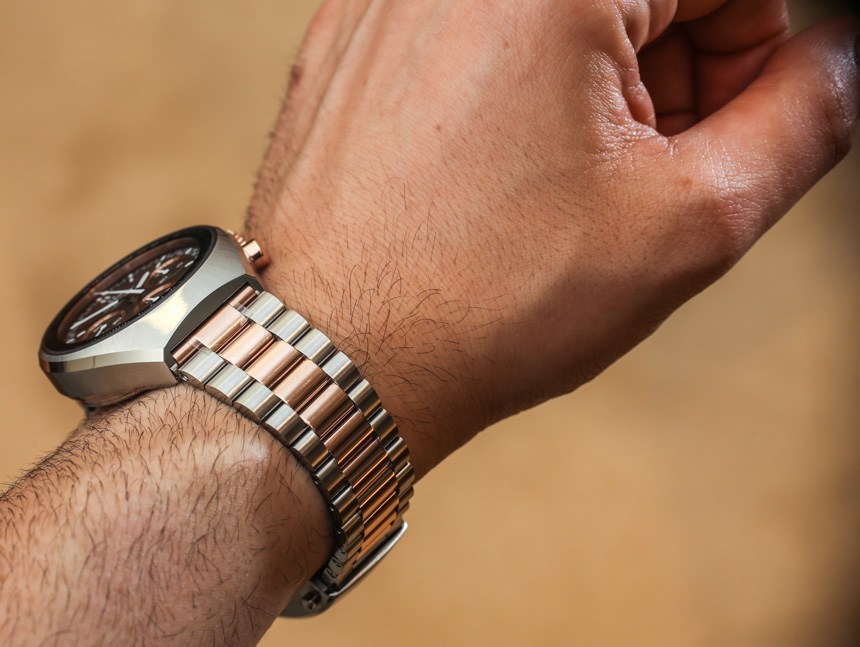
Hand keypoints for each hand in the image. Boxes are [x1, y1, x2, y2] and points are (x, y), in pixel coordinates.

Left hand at [246, 0, 858, 476]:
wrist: (335, 357)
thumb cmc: (486, 304)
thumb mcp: (690, 221)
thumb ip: (805, 117)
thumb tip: (841, 60)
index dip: (747, 50)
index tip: (728, 120)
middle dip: (672, 64)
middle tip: (651, 166)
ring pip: (550, 6)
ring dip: (594, 79)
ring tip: (575, 181)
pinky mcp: (350, 37)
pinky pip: (470, 27)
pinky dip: (514, 81)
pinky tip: (508, 167)